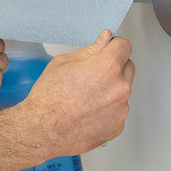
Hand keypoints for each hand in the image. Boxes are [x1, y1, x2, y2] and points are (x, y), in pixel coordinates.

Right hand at [26, 30, 134, 153]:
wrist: (42, 130)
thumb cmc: (48, 99)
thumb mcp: (63, 63)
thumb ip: (90, 50)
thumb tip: (104, 40)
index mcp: (107, 67)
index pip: (124, 46)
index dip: (114, 46)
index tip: (108, 50)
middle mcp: (119, 88)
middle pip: (128, 67)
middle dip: (114, 67)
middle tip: (91, 75)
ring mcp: (121, 109)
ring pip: (122, 91)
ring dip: (110, 90)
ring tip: (86, 97)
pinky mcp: (117, 126)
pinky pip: (118, 111)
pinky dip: (107, 110)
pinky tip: (88, 111)